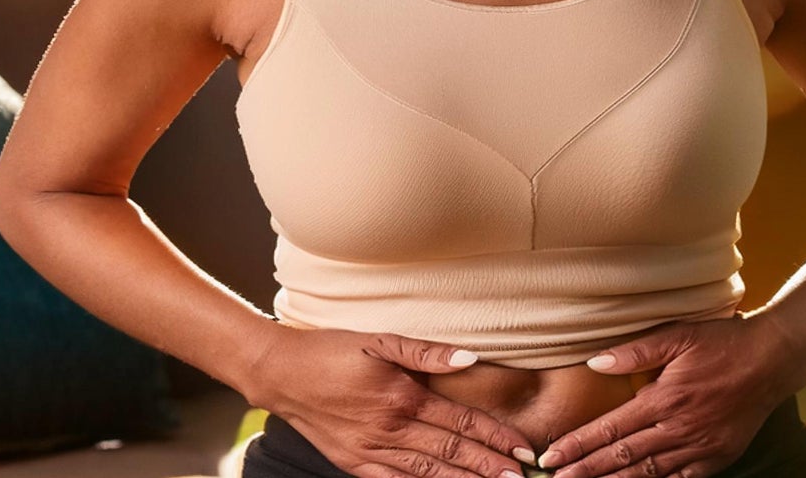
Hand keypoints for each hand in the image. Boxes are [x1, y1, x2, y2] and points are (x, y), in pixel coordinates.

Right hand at [245, 324, 538, 477]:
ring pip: (428, 475)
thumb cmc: (332, 351)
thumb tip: (471, 358)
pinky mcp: (355, 465)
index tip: (523, 448)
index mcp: (403, 397)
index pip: (461, 422)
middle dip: (489, 467)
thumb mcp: (380, 341)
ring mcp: (372, 453)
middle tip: (521, 477)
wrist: (281, 375)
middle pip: (451, 454)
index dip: (495, 436)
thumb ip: (426, 353)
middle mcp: (391, 430)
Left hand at [535, 313, 805, 477]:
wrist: (773, 359)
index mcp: (664, 398)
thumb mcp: (679, 334)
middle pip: (623, 456)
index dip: (578, 444)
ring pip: (648, 472)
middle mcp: (679, 428)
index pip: (611, 428)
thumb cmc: (724, 342)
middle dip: (586, 470)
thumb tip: (596, 363)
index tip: (551, 457)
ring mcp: (699, 447)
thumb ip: (636, 352)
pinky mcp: (717, 457)